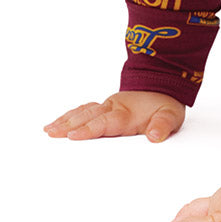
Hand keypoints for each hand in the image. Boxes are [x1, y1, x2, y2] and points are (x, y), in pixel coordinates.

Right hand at [43, 91, 184, 141]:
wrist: (163, 85)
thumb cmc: (165, 104)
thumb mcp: (171, 115)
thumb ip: (163, 125)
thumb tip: (155, 136)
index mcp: (126, 112)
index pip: (104, 122)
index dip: (89, 130)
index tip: (72, 136)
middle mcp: (113, 107)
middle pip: (88, 116)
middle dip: (68, 125)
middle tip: (51, 133)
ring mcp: (107, 106)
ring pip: (83, 112)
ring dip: (65, 120)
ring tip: (48, 129)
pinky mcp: (104, 107)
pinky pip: (84, 110)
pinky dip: (70, 116)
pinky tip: (58, 123)